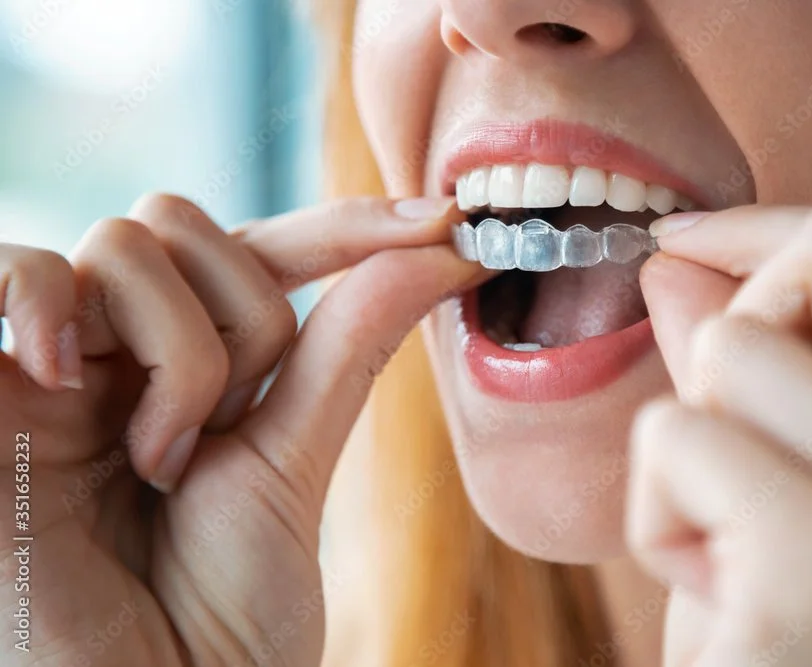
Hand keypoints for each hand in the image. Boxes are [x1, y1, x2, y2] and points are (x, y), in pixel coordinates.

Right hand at [0, 193, 481, 665]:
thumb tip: (439, 248)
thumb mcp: (293, 463)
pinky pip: (17, 270)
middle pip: (185, 225)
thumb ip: (347, 348)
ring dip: (177, 356)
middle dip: (241, 321)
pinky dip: (49, 303)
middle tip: (222, 437)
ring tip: (159, 461)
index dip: (347, 227)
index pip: (262, 252)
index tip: (446, 221)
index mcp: (189, 368)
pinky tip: (62, 379)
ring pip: (126, 243)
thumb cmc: (221, 614)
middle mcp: (117, 353)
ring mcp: (48, 366)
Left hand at [629, 199, 811, 665]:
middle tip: (728, 436)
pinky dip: (657, 512)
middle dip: (741, 323)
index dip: (764, 235)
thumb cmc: (770, 633)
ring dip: (691, 452)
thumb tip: (679, 256)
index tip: (684, 244)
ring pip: (735, 350)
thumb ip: (746, 364)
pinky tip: (715, 594)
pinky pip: (678, 435)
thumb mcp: (768, 484)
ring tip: (732, 550)